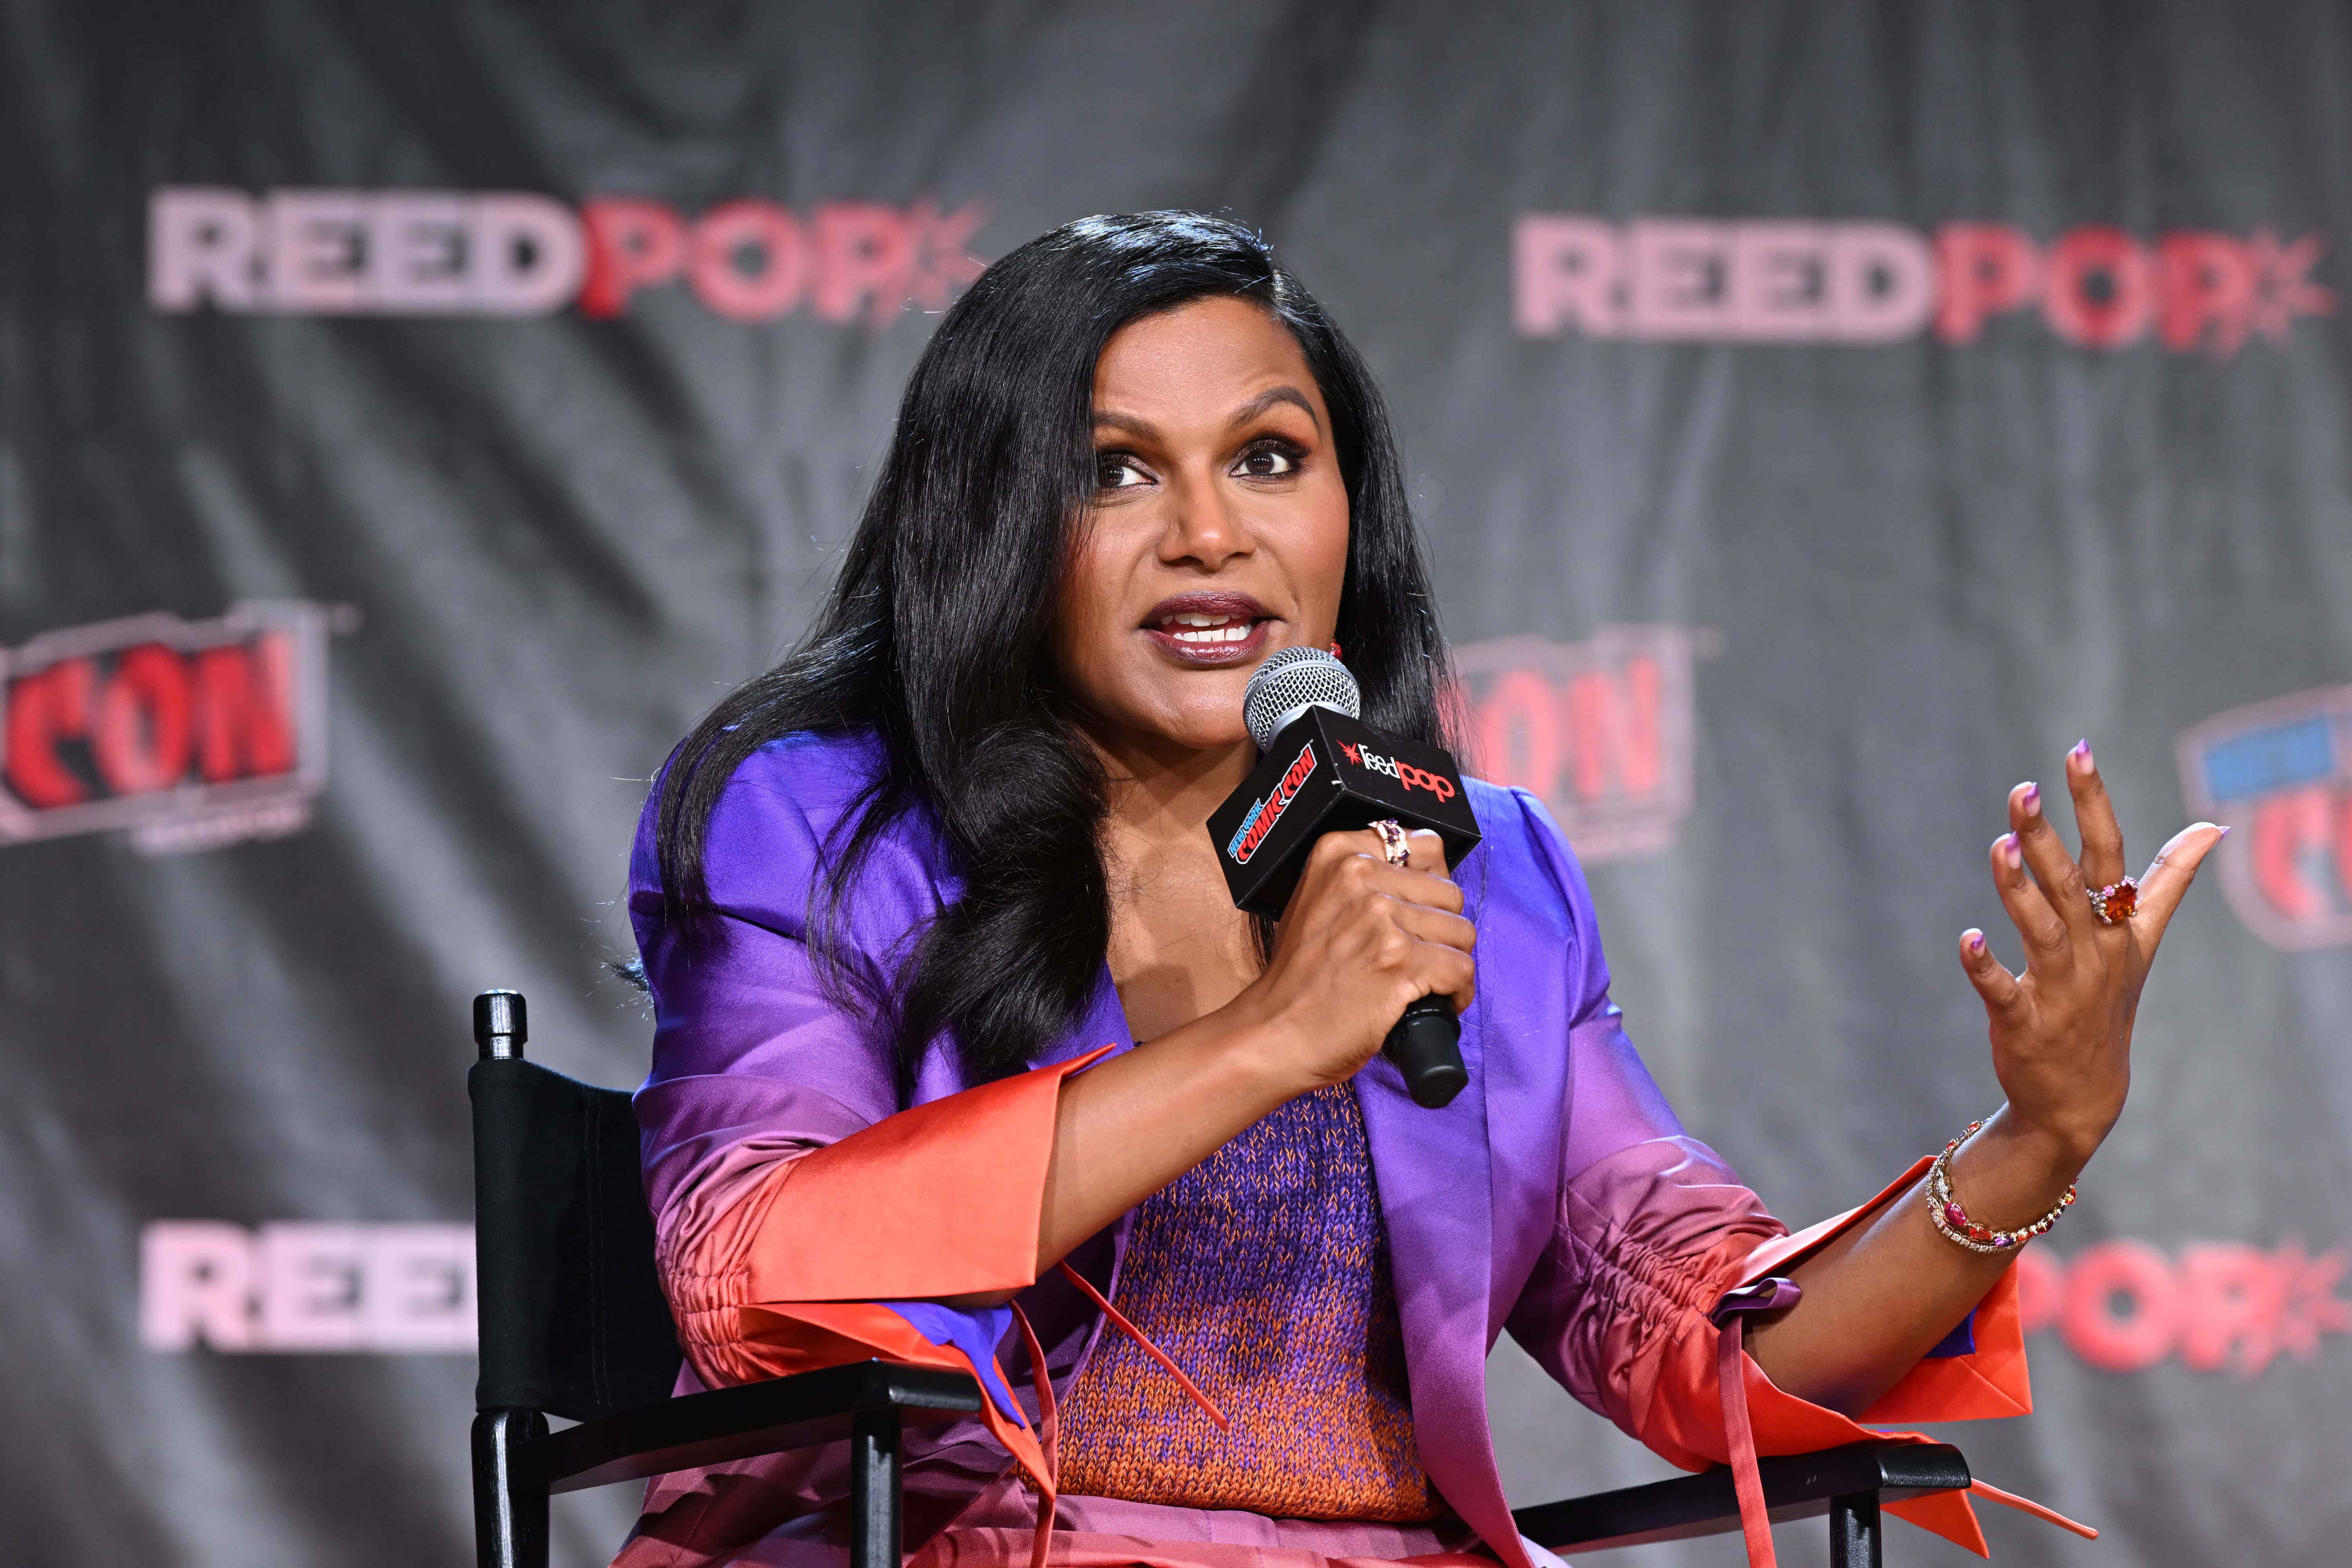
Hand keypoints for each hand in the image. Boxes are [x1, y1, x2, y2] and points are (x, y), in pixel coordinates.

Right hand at [1227, 827, 1474, 1092]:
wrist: (1275, 1031)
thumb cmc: (1299, 977)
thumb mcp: (1316, 901)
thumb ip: (1361, 880)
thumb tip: (1423, 880)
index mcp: (1339, 853)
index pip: (1426, 845)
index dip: (1432, 884)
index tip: (1420, 911)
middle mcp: (1359, 876)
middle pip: (1449, 893)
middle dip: (1443, 929)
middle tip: (1418, 956)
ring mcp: (1380, 918)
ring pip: (1461, 932)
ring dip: (1451, 961)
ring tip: (1425, 981)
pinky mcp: (1399, 961)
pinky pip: (1461, 968)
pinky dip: (1457, 992)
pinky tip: (1436, 1002)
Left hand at [1960, 741, 2226, 1166]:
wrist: (2084, 1097)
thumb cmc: (2108, 1004)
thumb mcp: (2142, 942)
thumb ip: (2169, 883)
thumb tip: (2213, 829)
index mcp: (2117, 928)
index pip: (2111, 855)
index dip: (2094, 804)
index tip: (2077, 752)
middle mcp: (2092, 953)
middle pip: (2071, 886)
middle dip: (2047, 838)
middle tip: (2023, 789)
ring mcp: (2061, 990)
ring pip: (2042, 931)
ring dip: (2019, 890)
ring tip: (2000, 847)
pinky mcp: (2024, 1023)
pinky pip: (2003, 991)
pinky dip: (1984, 966)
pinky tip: (1966, 939)